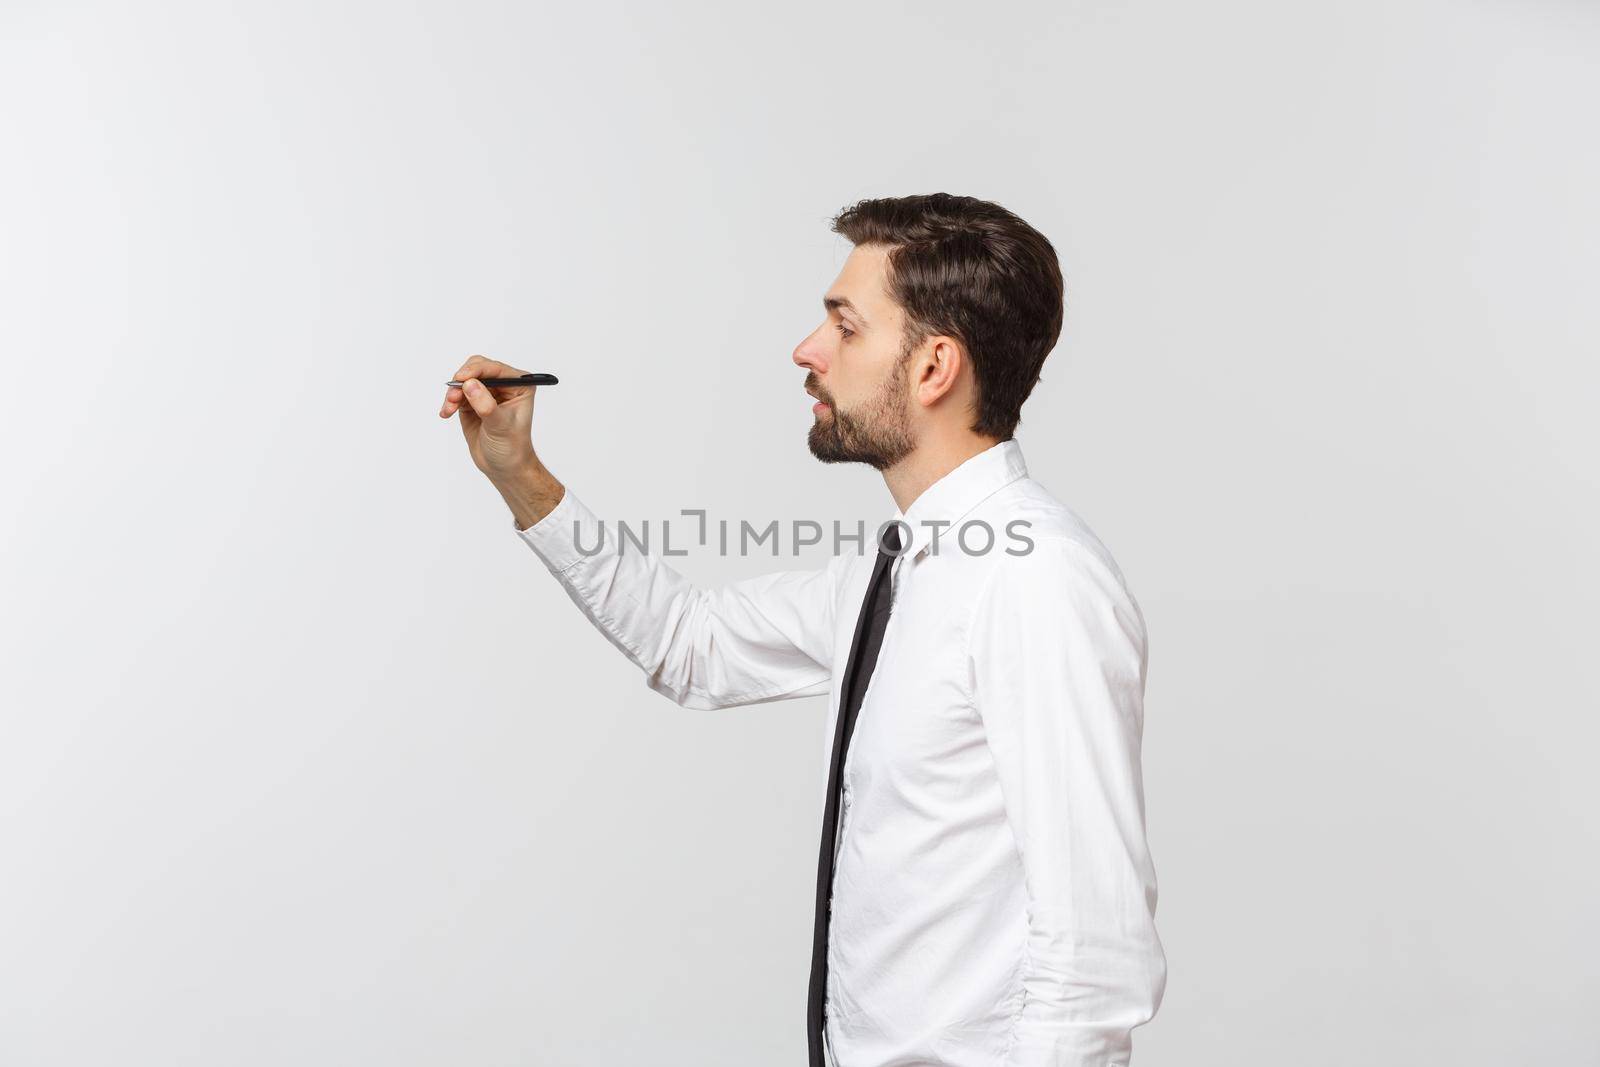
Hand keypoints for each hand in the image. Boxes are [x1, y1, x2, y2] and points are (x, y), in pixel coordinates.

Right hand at [440, 354, 541, 482]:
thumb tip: (470, 385)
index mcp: (519, 385)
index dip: (476, 370)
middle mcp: (504, 385)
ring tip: (449, 409)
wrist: (504, 467)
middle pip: (477, 369)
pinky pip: (457, 393)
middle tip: (453, 396)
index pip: (495, 368)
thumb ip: (485, 405)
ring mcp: (487, 393)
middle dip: (462, 381)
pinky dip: (449, 401)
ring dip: (454, 393)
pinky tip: (446, 413)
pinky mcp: (472, 402)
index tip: (461, 378)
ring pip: (464, 380)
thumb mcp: (500, 426)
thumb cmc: (512, 447)